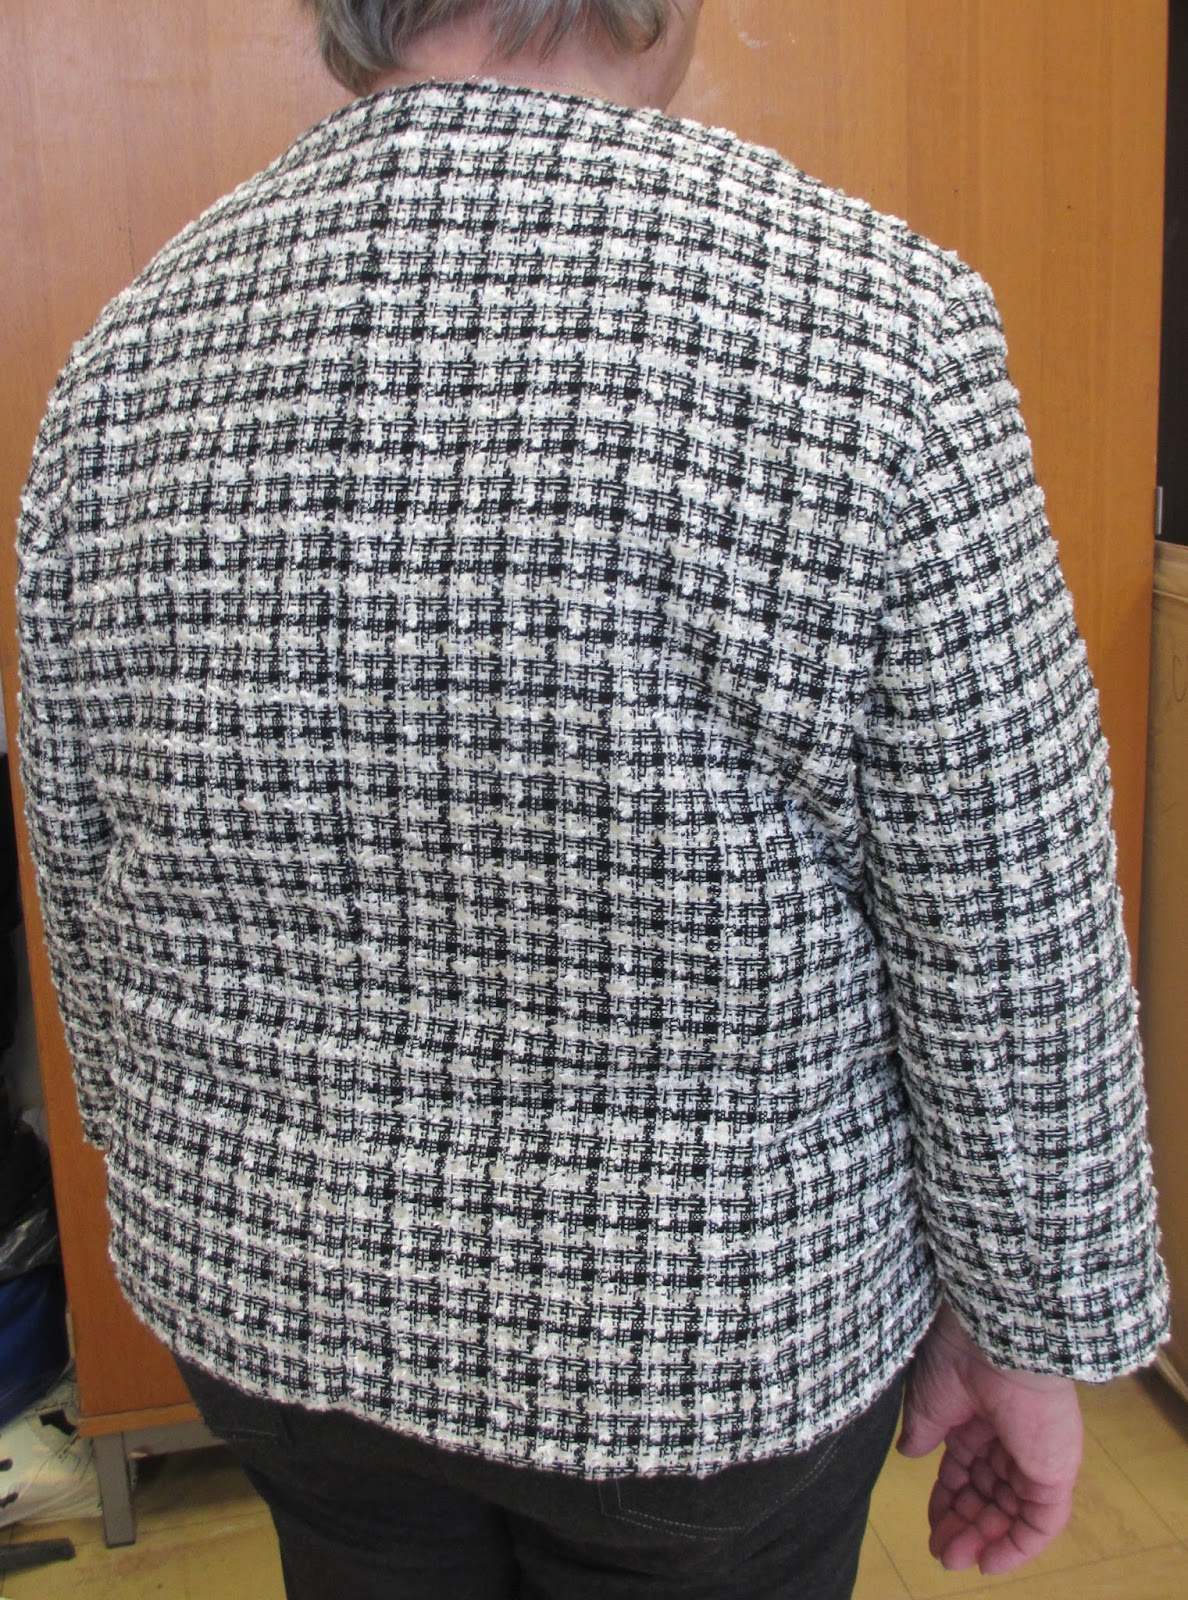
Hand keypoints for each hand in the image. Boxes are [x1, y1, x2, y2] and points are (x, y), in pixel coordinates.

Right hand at [897, 1302, 1082, 1574]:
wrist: (994, 1339)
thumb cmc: (957, 1357)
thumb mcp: (926, 1401)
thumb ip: (922, 1433)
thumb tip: (910, 1453)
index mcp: (979, 1418)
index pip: (965, 1472)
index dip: (947, 1501)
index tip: (930, 1525)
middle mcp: (1009, 1439)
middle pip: (988, 1495)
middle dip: (964, 1525)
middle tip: (942, 1552)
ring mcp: (1033, 1456)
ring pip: (1011, 1512)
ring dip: (984, 1540)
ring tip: (953, 1558)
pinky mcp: (1053, 1471)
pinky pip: (1041, 1521)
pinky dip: (1017, 1546)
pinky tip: (989, 1561)